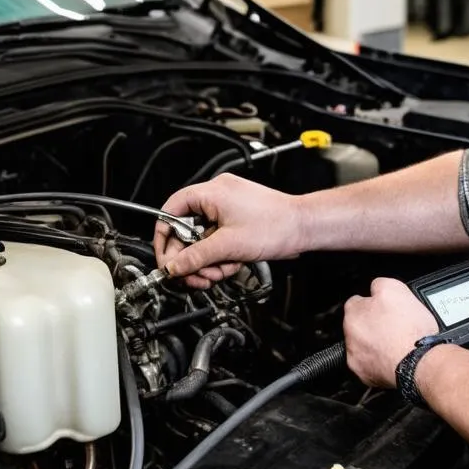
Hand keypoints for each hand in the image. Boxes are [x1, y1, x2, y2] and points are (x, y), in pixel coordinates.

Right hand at [154, 174, 304, 289]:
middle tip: (194, 275)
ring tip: (218, 273)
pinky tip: (230, 265)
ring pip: (202, 238)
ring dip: (207, 261)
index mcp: (211, 192)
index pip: (171, 211)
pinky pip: (216, 238)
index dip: (164, 237)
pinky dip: (220, 255)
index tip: (166, 259)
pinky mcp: (237, 218)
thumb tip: (173, 266)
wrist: (304, 227)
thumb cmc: (277, 226)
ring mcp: (228, 206)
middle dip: (191, 257)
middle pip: (186, 230)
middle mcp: (217, 195)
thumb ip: (195, 257)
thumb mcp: (228, 246)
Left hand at [343, 279, 439, 387]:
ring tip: (396, 343)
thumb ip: (379, 285)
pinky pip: (370, 365)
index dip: (372, 303)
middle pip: (359, 325)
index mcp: (354, 312)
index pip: (356, 302)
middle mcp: (350, 335)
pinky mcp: (365, 375)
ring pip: (363, 346)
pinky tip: (393, 357)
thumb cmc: (410, 330)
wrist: (419, 362)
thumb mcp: (396, 288)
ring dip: (375, 343)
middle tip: (393, 326)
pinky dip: (379, 362)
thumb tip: (375, 287)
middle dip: (372, 324)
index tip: (383, 309)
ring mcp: (356, 357)